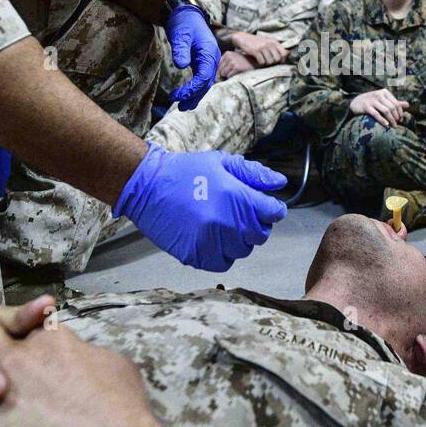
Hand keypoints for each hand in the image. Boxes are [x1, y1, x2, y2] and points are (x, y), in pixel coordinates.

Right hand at [114, 143, 287, 271]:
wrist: (147, 186)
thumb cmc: (185, 171)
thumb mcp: (221, 163)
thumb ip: (253, 174)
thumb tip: (279, 183)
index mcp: (237, 197)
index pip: (273, 213)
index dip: (272, 209)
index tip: (265, 207)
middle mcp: (228, 223)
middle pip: (260, 234)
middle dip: (255, 224)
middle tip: (239, 214)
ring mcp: (211, 242)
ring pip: (243, 250)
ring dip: (238, 240)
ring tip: (222, 224)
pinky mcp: (196, 255)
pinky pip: (223, 263)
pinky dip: (222, 254)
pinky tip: (212, 238)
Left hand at [167, 3, 219, 110]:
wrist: (186, 14)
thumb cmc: (183, 23)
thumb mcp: (180, 35)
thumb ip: (180, 50)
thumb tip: (180, 65)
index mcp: (209, 52)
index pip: (204, 76)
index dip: (192, 89)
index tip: (177, 95)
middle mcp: (212, 58)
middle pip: (207, 83)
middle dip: (194, 96)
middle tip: (180, 105)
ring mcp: (209, 61)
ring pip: (205, 83)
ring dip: (195, 95)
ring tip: (182, 106)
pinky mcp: (203, 62)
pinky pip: (202, 79)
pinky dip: (195, 89)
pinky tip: (187, 97)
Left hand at [217, 51, 254, 78]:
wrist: (256, 62)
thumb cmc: (244, 63)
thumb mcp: (234, 59)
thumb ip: (225, 65)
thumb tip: (216, 77)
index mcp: (227, 54)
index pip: (218, 65)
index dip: (222, 70)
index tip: (228, 71)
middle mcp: (229, 56)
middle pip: (219, 70)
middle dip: (224, 74)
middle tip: (233, 72)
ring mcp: (232, 62)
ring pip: (223, 73)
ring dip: (229, 75)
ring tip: (236, 72)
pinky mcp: (236, 67)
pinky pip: (229, 76)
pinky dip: (233, 77)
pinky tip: (238, 73)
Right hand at [231, 31, 287, 66]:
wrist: (243, 38)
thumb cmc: (257, 42)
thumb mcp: (268, 43)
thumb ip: (276, 48)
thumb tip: (287, 56)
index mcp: (274, 42)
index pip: (284, 53)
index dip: (282, 59)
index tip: (278, 61)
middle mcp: (270, 44)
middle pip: (277, 59)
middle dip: (273, 62)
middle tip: (268, 60)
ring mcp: (263, 47)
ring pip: (270, 62)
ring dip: (266, 63)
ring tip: (262, 59)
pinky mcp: (256, 51)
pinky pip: (262, 62)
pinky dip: (260, 63)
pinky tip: (257, 59)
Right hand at [350, 88, 409, 126]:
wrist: (356, 102)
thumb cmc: (372, 102)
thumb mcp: (383, 101)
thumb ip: (395, 103)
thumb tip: (408, 105)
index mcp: (384, 92)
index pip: (396, 103)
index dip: (400, 112)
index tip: (400, 120)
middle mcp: (379, 94)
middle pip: (392, 107)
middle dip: (396, 117)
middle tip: (396, 124)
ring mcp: (372, 100)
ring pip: (386, 111)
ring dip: (391, 120)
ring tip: (393, 126)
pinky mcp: (366, 107)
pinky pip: (376, 114)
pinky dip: (382, 120)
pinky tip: (386, 125)